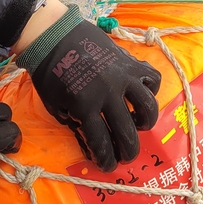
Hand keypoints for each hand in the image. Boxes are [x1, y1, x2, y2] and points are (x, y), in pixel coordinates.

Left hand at [20, 7, 160, 170]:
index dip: (106, 160)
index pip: (101, 142)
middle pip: (126, 131)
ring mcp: (123, 76)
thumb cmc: (51, 73)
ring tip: (138, 125)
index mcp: (85, 106)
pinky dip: (150, 89)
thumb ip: (75, 125)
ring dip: (145, 122)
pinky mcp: (131, 62)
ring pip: (147, 106)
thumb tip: (93, 144)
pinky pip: (152, 78)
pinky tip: (140, 95)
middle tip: (126, 157)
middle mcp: (108, 93)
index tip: (108, 167)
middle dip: (128, 151)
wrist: (54, 36)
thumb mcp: (55, 106)